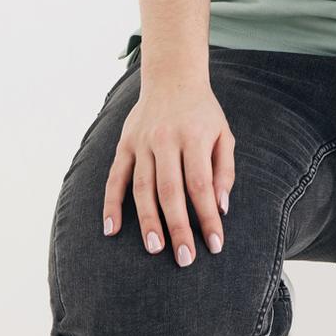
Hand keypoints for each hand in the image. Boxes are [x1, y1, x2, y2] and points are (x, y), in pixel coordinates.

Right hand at [101, 78, 234, 265]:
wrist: (172, 77)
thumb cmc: (203, 113)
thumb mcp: (224, 134)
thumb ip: (224, 170)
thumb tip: (221, 206)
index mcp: (193, 137)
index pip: (201, 184)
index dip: (208, 216)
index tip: (215, 245)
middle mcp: (165, 140)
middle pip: (170, 191)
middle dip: (178, 227)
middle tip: (184, 258)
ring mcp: (142, 142)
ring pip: (142, 187)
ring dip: (147, 220)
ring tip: (155, 248)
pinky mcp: (124, 144)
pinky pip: (115, 177)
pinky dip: (111, 203)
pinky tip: (111, 229)